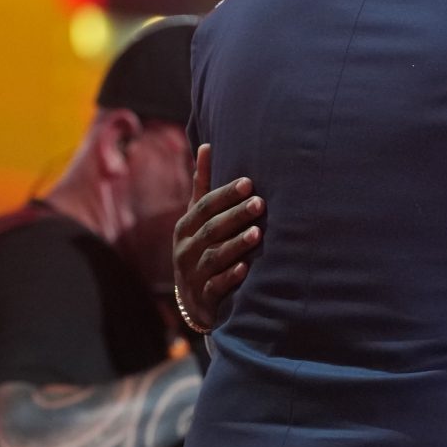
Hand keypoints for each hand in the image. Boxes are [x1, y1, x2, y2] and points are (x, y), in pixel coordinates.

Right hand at [172, 143, 263, 332]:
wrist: (193, 300)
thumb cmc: (201, 247)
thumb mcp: (197, 218)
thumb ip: (202, 186)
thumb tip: (207, 145)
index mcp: (186, 227)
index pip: (204, 206)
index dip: (225, 194)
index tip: (249, 183)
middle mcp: (185, 249)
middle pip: (211, 229)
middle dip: (235, 216)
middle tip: (260, 203)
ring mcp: (193, 274)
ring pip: (214, 257)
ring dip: (236, 245)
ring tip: (258, 233)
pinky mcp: (203, 297)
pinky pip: (215, 287)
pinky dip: (230, 278)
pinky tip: (245, 270)